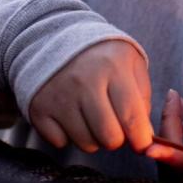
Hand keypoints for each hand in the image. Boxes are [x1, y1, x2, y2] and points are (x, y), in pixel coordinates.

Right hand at [28, 39, 152, 152]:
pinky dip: (68, 136)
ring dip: (94, 138)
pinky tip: (70, 116)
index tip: (142, 143)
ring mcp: (58, 96)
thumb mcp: (131, 63)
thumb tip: (144, 136)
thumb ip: (143, 98)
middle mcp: (84, 82)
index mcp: (113, 67)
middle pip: (109, 138)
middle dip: (117, 138)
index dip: (141, 139)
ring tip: (92, 116)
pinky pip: (60, 143)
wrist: (55, 38)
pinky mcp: (38, 109)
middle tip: (114, 124)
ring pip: (86, 144)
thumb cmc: (103, 56)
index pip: (132, 117)